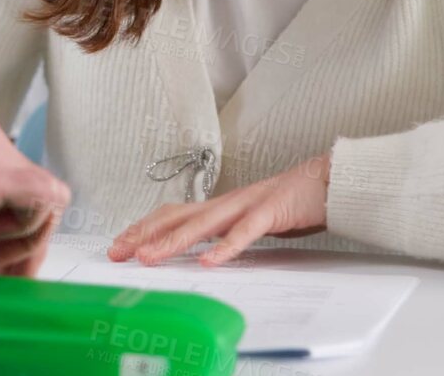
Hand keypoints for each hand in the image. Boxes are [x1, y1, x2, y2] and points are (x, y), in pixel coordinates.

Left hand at [108, 153, 330, 266]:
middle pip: (176, 218)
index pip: (171, 215)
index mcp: (218, 206)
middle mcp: (225, 203)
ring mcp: (245, 205)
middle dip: (144, 235)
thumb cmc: (288, 204)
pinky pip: (245, 231)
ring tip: (150, 257)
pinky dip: (226, 247)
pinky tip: (210, 261)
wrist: (326, 182)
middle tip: (118, 252)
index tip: (119, 245)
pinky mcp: (270, 211)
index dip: (143, 229)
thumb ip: (225, 234)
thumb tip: (202, 255)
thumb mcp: (247, 221)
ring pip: (202, 224)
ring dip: (172, 242)